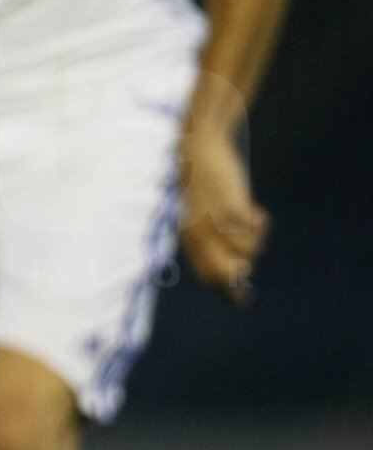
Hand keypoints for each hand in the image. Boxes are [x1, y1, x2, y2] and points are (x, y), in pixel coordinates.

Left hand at [179, 128, 269, 303]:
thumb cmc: (202, 184)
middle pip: (228, 273)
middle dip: (244, 265)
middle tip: (248, 243)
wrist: (198, 150)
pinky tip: (254, 209)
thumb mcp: (202, 215)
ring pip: (247, 251)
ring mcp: (213, 223)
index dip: (226, 291)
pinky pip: (254, 229)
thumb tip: (237, 271)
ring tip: (248, 217)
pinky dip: (259, 222)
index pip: (207, 277)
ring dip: (255, 238)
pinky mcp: (230, 207)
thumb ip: (214, 239)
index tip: (242, 299)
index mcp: (189, 239)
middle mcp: (198, 235)